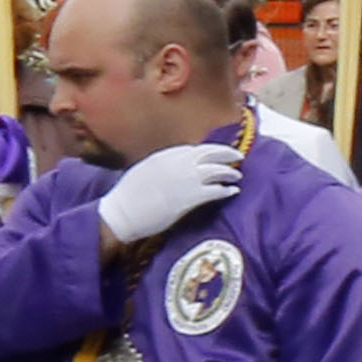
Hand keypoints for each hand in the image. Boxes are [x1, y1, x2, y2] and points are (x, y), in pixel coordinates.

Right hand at [99, 137, 243, 244]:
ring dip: (230, 173)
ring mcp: (186, 179)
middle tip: (238, 157)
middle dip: (227, 154)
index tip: (216, 154)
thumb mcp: (145, 170)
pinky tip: (233, 191)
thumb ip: (163, 164)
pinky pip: (216, 190)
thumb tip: (173, 165)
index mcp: (166, 155)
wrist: (123, 212)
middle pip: (211, 153)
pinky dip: (227, 190)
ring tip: (237, 176)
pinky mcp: (191, 197)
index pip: (195, 149)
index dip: (209, 151)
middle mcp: (179, 163)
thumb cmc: (129, 196)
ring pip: (217, 170)